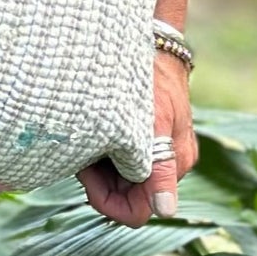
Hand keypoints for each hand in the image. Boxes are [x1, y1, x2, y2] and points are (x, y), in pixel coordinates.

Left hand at [76, 53, 197, 223]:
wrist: (154, 44)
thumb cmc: (152, 80)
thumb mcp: (153, 124)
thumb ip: (159, 169)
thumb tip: (166, 211)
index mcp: (174, 166)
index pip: (136, 211)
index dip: (107, 200)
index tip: (87, 174)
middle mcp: (169, 164)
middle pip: (126, 195)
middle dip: (100, 181)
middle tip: (82, 150)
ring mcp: (160, 151)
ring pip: (121, 179)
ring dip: (100, 166)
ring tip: (88, 137)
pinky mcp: (149, 138)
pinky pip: (122, 159)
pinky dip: (105, 151)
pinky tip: (96, 130)